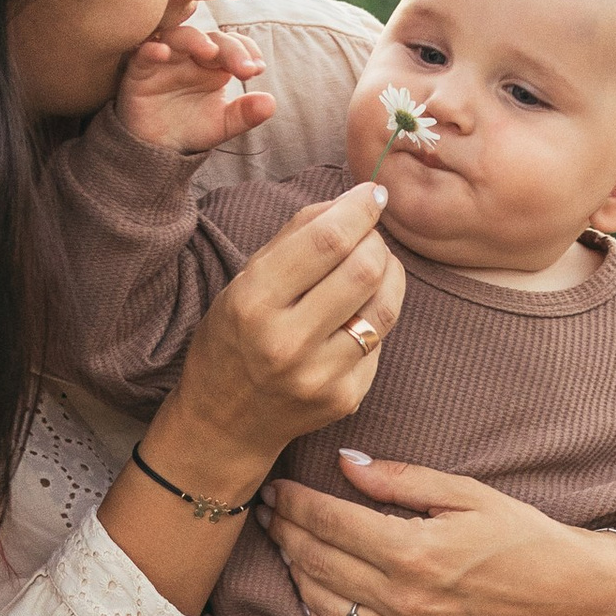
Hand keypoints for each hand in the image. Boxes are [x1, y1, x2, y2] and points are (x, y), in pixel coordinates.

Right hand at [111, 15, 276, 156]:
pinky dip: (152, 49)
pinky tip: (162, 53)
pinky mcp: (139, 69)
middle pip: (210, 37)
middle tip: (244, 69)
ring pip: (177, 36)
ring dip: (194, 40)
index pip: (233, 44)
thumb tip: (271, 103)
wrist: (158, 149)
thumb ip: (246, 114)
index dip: (246, 51)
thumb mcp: (223, 124)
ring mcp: (165, 58)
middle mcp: (190, 55)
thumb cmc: (191, 128)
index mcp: (213, 63)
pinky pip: (143, 52)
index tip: (258, 69)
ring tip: (209, 53)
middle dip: (229, 49)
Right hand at [163, 185, 405, 479]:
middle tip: (370, 236)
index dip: (360, 209)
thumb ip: (296, 235)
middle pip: (365, 269)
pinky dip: (375, 316)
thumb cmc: (234, 337)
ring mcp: (320, 376)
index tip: (373, 195)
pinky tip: (356, 314)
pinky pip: (380, 341)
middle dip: (377, 241)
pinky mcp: (346, 398)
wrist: (226, 421)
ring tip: (375, 265)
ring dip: (389, 274)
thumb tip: (353, 201)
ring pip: (385, 306)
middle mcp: (287, 342)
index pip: (326, 241)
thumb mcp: (245, 280)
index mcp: (254, 302)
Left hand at [259, 456, 615, 615]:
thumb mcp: (468, 493)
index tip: (274, 487)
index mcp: (414, 552)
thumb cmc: (526, 537)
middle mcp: (404, 601)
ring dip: (296, 573)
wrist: (572, 598)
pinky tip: (310, 597)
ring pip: (324, 606)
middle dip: (285, 532)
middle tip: (267, 510)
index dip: (294, 503)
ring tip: (286, 545)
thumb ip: (402, 480)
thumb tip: (346, 465)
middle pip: (317, 563)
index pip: (329, 523)